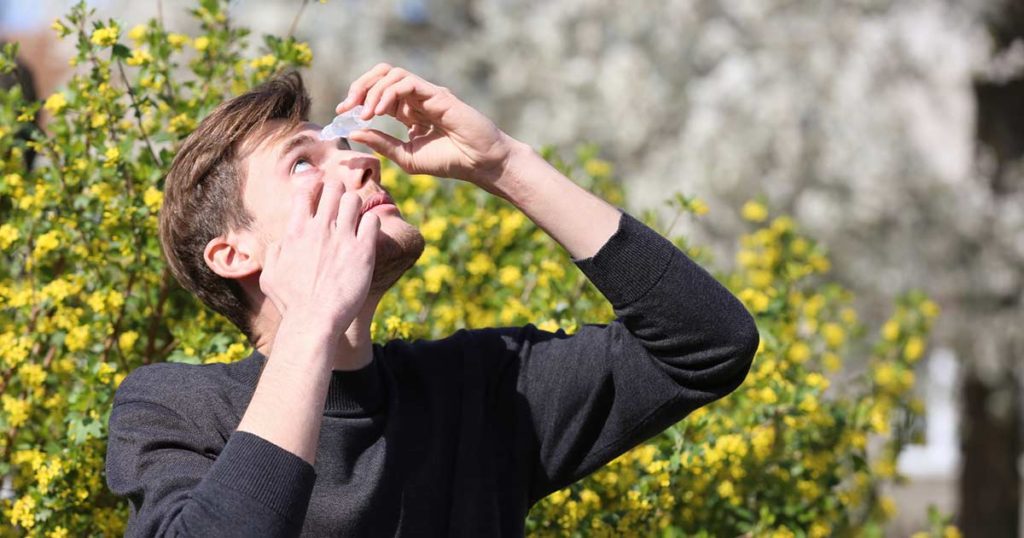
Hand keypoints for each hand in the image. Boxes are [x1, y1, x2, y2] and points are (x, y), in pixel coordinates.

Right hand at [258, 175, 379, 329]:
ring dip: (356, 205)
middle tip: (342, 204)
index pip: (305, 190)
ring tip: (356, 219)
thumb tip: (281, 241)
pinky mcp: (363, 251)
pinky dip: (372, 223)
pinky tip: (368, 234)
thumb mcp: (270, 276)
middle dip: (338, 191)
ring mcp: (342, 238)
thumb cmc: (291, 303)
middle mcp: (319, 229)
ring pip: (354, 199)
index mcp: (295, 231)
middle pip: (333, 187)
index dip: (314, 187)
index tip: (320, 194)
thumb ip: (274, 252)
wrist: (313, 321)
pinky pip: (372, 220)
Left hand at [336, 64, 521, 193]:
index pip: (377, 92)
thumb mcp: (407, 157)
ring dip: (372, 90)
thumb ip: (382, 143)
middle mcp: (416, 98)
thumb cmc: (450, 161)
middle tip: (347, 106)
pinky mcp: (437, 94)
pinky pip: (406, 82)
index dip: (357, 98)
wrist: (480, 164)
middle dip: (360, 86)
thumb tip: (355, 132)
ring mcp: (427, 93)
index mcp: (409, 112)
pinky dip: (388, 93)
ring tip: (366, 113)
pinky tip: (380, 111)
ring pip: (391, 74)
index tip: (342, 114)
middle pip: (381, 75)